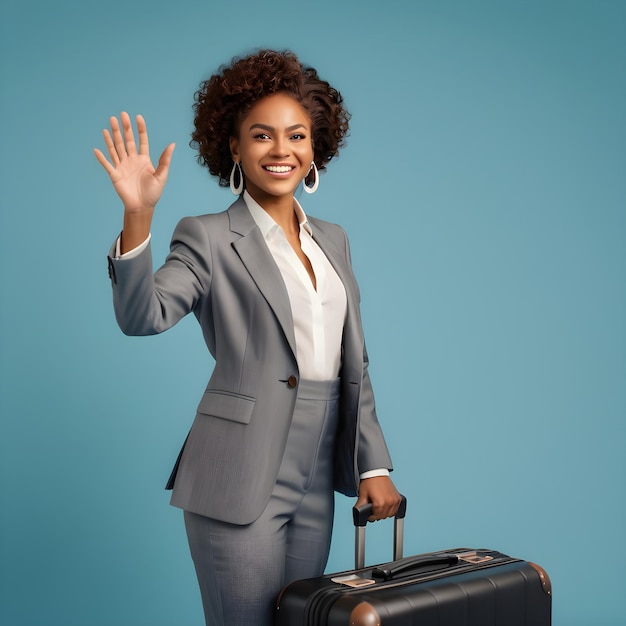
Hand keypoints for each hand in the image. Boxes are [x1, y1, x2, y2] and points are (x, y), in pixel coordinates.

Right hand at [94, 112, 174, 251]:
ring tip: (110, 123)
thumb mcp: (162, 176)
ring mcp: (122, 166)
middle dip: (124, 128)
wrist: (142, 207)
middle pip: (127, 140)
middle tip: (121, 115)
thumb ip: (165, 160)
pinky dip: (102, 158)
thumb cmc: (153, 193)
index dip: (140, 129)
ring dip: (112, 136)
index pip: (141, 140)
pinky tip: (97, 149)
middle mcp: (132, 160)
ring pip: (116, 148)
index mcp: (144, 160)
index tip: (138, 117)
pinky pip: (107, 164)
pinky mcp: (115, 175)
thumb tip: (172, 144)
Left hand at [355, 476, 402, 521]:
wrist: (376, 472)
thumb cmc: (370, 481)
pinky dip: (391, 510)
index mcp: (380, 503)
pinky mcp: (398, 498)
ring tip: (379, 507)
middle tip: (373, 510)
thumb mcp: (362, 495)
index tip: (369, 514)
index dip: (371, 517)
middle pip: (383, 516)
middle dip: (377, 515)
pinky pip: (396, 509)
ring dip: (385, 513)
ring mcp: (395, 500)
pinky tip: (386, 506)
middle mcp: (389, 502)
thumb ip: (359, 506)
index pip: (376, 517)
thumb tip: (358, 514)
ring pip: (390, 514)